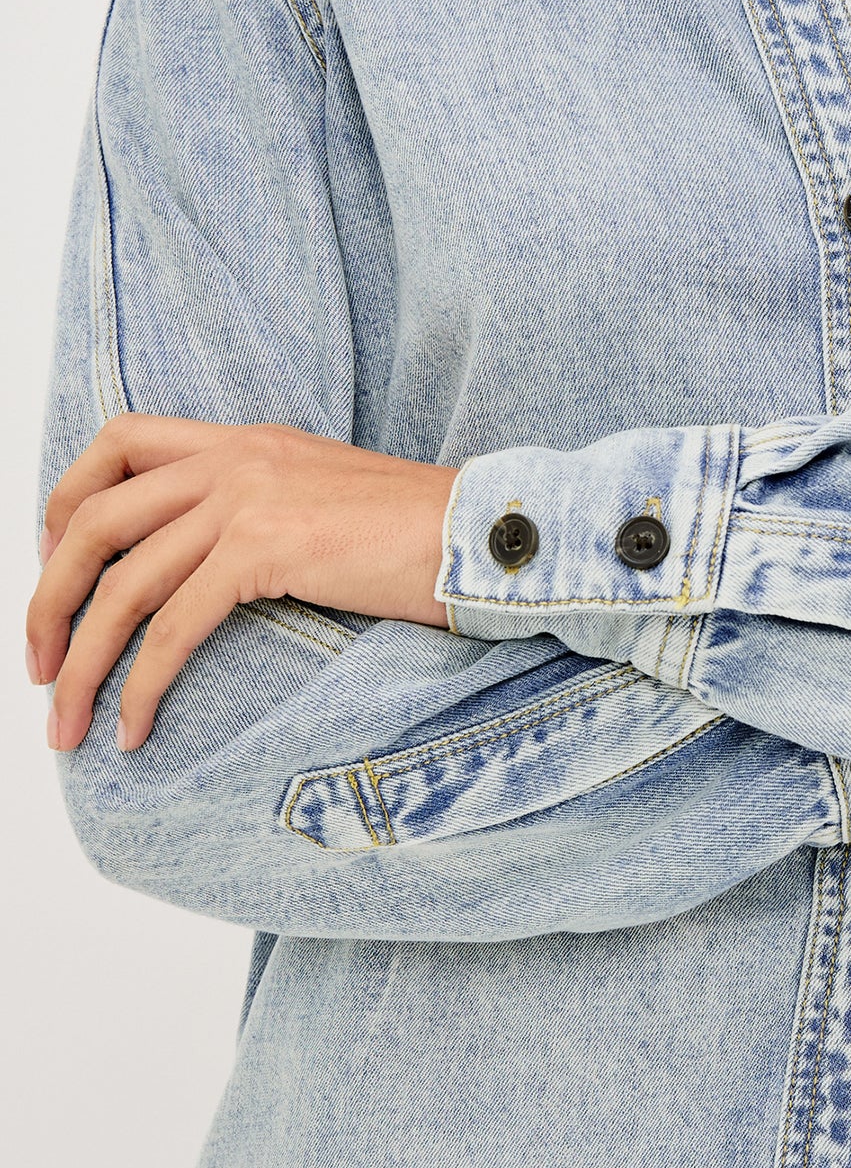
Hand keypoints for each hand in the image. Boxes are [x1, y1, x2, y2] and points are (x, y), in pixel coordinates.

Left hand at [27, 418, 458, 751]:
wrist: (489, 534)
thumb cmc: (427, 537)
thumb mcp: (327, 504)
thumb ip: (265, 516)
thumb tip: (214, 576)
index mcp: (247, 441)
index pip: (120, 443)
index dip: (66, 504)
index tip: (61, 572)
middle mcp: (236, 458)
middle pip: (93, 517)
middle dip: (49, 598)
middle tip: (38, 664)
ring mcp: (248, 498)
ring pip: (122, 582)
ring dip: (83, 662)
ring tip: (67, 724)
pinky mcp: (266, 548)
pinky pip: (172, 627)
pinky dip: (142, 685)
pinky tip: (135, 727)